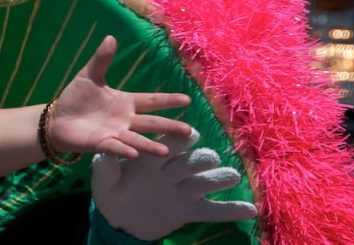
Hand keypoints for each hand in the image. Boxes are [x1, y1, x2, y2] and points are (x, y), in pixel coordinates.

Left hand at [51, 35, 191, 157]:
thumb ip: (102, 59)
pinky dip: (124, 150)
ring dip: (150, 145)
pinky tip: (134, 153)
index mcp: (125, 102)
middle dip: (169, 126)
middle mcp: (125, 120)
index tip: (188, 99)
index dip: (168, 100)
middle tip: (189, 131)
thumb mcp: (89, 75)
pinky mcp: (100, 143)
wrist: (57, 118)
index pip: (151, 100)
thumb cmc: (77, 98)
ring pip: (137, 139)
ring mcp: (114, 133)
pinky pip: (114, 147)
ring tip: (165, 151)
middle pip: (151, 123)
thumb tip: (111, 37)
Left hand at [91, 129, 257, 240]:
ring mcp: (183, 191)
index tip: (189, 133)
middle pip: (190, 161)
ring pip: (205, 182)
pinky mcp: (190, 210)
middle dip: (199, 159)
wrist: (121, 221)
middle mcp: (171, 171)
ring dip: (219, 178)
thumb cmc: (111, 194)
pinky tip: (249, 210)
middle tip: (208, 157)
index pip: (167, 144)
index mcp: (151, 159)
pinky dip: (231, 210)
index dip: (178, 139)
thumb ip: (106, 168)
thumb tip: (104, 153)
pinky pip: (213, 211)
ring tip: (231, 177)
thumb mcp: (104, 182)